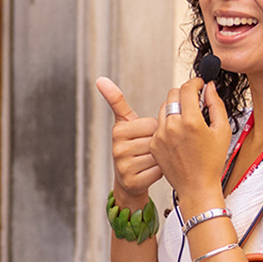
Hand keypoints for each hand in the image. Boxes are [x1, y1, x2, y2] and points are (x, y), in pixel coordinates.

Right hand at [95, 77, 160, 205]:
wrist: (129, 180)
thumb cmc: (132, 146)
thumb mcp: (125, 122)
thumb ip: (116, 101)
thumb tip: (100, 79)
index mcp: (118, 130)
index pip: (153, 124)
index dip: (156, 130)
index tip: (146, 136)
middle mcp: (118, 149)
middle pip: (156, 139)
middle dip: (159, 144)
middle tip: (149, 150)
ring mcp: (124, 166)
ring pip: (159, 155)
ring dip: (162, 158)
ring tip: (150, 160)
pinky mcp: (133, 182)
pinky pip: (159, 171)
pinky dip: (161, 171)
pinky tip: (152, 171)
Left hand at [151, 77, 231, 203]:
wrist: (197, 187)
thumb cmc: (212, 161)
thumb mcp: (222, 130)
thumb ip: (215, 105)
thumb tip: (209, 88)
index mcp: (191, 121)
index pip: (187, 88)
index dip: (195, 82)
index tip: (200, 84)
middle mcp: (172, 126)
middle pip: (172, 94)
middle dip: (184, 93)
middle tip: (194, 100)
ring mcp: (160, 135)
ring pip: (163, 107)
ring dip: (175, 107)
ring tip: (187, 118)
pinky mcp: (154, 144)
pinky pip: (159, 124)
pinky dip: (168, 123)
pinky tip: (179, 133)